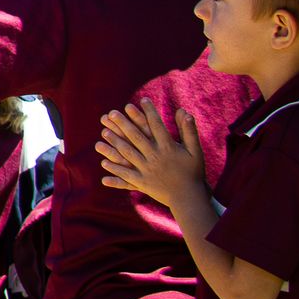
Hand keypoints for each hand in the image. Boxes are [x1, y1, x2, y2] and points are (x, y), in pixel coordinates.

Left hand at [98, 100, 208, 214]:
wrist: (190, 198)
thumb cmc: (193, 173)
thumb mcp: (195, 151)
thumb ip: (189, 131)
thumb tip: (184, 111)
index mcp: (169, 148)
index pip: (156, 126)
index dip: (147, 112)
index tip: (140, 100)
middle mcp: (156, 157)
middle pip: (137, 137)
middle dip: (123, 124)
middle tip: (111, 113)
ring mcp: (147, 170)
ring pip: (128, 154)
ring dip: (114, 143)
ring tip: (103, 132)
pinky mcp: (142, 183)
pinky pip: (126, 175)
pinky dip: (115, 169)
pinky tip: (103, 162)